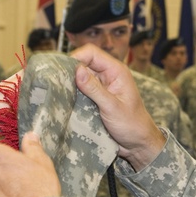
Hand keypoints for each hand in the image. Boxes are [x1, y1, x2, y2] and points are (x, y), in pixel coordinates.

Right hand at [70, 44, 165, 170]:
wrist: (139, 144)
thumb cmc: (132, 125)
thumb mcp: (112, 107)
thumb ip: (94, 88)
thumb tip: (77, 70)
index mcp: (116, 71)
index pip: (92, 53)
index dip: (76, 57)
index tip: (62, 71)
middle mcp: (108, 75)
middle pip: (84, 63)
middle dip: (70, 70)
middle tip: (56, 82)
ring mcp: (102, 87)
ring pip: (80, 77)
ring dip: (70, 83)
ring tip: (59, 92)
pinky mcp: (96, 98)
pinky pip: (81, 90)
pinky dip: (73, 94)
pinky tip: (65, 100)